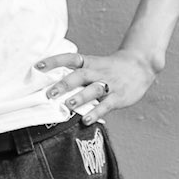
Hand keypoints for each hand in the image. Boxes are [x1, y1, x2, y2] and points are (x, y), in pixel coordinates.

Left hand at [36, 47, 155, 123]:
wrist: (141, 65)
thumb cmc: (111, 68)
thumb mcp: (94, 65)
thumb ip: (77, 73)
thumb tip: (50, 83)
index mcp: (90, 63)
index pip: (70, 58)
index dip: (54, 61)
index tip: (38, 66)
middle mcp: (98, 72)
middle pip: (80, 75)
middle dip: (64, 84)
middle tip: (49, 94)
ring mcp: (109, 85)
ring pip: (94, 89)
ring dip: (80, 97)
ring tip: (68, 105)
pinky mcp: (118, 97)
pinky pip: (106, 105)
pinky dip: (96, 113)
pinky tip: (86, 121)